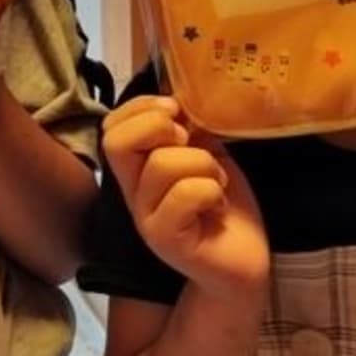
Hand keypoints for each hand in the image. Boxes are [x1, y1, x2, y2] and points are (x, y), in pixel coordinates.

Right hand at [102, 96, 269, 302]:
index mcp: (138, 169)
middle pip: (117, 141)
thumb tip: (177, 94)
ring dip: (203, 164)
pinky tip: (218, 207)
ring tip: (216, 183)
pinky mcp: (165, 240)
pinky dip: (212, 190)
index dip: (142, 106)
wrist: (244, 262)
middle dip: (161, 128)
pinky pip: (186, 193)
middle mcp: (133, 193)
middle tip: (191, 144)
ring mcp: (145, 218)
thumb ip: (187, 129)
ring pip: (163, 163)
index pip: (111, 126)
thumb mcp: (205, 153)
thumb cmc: (223, 205)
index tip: (177, 110)